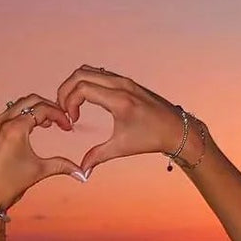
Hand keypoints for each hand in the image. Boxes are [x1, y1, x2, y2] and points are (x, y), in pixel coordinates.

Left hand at [0, 94, 82, 209]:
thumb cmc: (7, 185)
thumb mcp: (38, 171)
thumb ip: (61, 166)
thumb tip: (82, 173)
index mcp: (14, 128)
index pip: (42, 109)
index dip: (59, 115)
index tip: (68, 126)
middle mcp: (2, 122)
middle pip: (30, 100)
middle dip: (49, 107)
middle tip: (61, 119)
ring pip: (19, 104)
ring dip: (35, 109)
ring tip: (49, 123)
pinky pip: (10, 113)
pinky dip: (24, 115)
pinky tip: (33, 128)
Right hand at [55, 67, 188, 174]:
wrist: (176, 129)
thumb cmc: (151, 138)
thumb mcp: (122, 148)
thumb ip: (98, 156)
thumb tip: (82, 171)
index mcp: (119, 99)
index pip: (82, 88)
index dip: (69, 102)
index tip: (71, 120)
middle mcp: (121, 84)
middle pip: (80, 74)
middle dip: (65, 90)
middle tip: (64, 109)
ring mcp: (124, 80)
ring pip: (88, 70)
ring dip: (75, 84)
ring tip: (72, 105)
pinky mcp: (126, 81)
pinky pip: (99, 73)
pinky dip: (86, 82)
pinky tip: (85, 101)